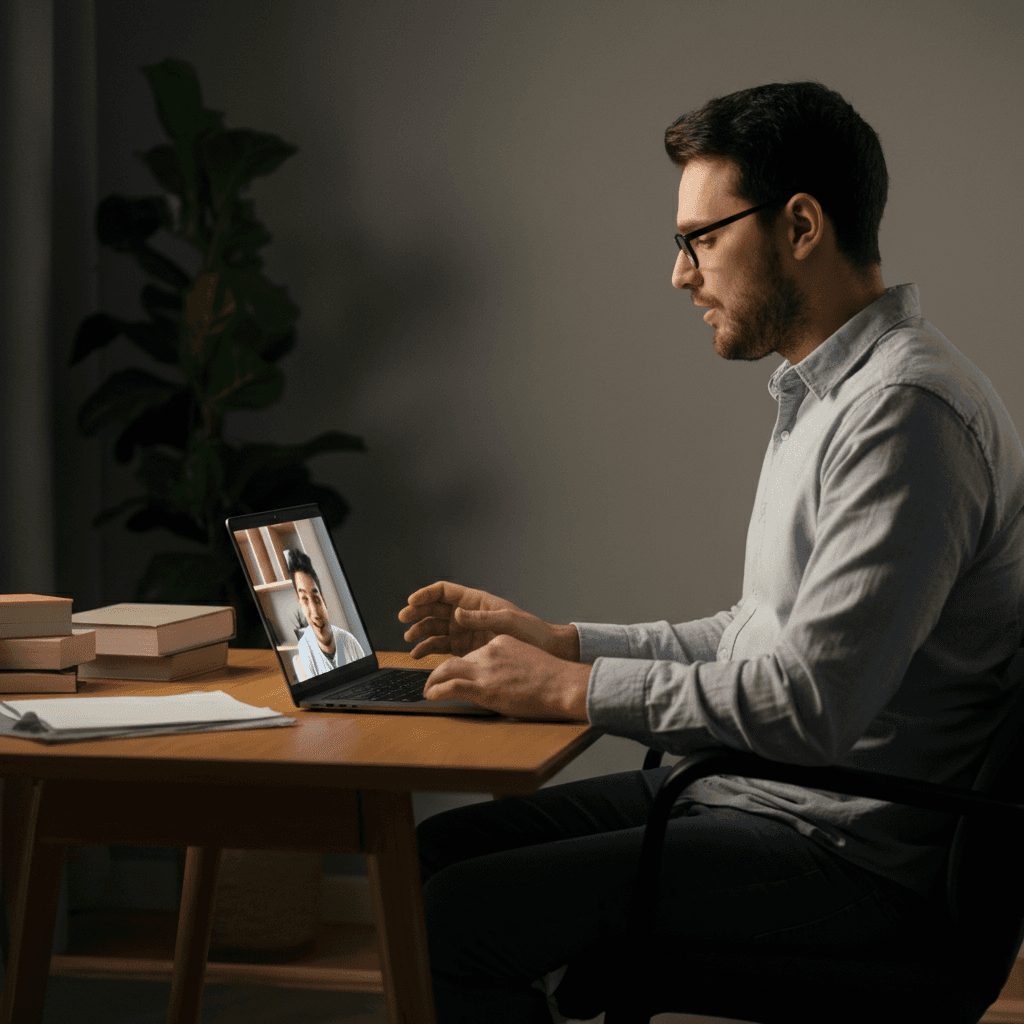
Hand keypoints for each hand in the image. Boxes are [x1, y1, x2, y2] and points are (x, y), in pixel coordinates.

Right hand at [399, 581, 579, 660]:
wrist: (545, 652)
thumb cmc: (531, 632)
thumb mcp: (508, 621)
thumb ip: (481, 618)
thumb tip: (457, 614)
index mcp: (476, 601)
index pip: (444, 591)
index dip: (426, 594)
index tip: (412, 602)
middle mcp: (467, 614)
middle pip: (434, 609)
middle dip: (417, 613)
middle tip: (403, 619)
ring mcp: (464, 631)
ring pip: (434, 628)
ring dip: (420, 632)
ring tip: (409, 640)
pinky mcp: (465, 648)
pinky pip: (441, 646)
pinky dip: (428, 649)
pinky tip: (419, 654)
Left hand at [423, 634, 590, 720]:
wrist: (562, 685)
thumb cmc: (553, 679)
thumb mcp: (529, 660)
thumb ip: (512, 663)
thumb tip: (507, 678)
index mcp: (501, 643)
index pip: (473, 652)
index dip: (461, 665)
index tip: (455, 674)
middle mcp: (489, 652)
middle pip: (457, 659)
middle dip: (442, 672)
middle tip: (433, 682)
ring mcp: (485, 669)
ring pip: (446, 669)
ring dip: (432, 680)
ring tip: (426, 690)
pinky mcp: (483, 687)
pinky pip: (450, 687)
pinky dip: (436, 691)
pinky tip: (430, 696)